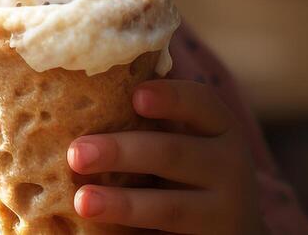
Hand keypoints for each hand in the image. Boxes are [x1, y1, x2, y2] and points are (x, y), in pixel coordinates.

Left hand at [68, 79, 263, 233]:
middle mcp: (229, 166)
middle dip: (122, 152)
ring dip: (123, 203)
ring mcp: (224, 210)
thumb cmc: (191, 172)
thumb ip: (154, 122)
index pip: (201, 103)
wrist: (231, 229)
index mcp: (220, 128)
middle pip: (174, 153)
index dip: (170, 97)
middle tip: (76, 154)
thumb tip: (88, 87)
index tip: (135, 96)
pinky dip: (136, 233)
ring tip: (83, 201)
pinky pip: (168, 234)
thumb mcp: (187, 141)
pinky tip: (104, 230)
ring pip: (170, 207)